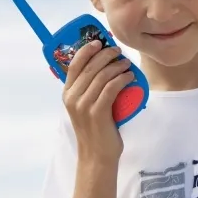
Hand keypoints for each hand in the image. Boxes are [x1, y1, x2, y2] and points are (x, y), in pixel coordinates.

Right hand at [62, 40, 135, 163]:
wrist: (96, 155)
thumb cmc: (95, 129)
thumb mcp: (85, 106)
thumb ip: (88, 89)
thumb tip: (103, 66)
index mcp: (67, 94)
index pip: (74, 64)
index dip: (86, 50)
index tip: (99, 42)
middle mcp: (72, 98)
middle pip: (90, 67)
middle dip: (105, 55)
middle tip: (117, 51)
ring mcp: (84, 105)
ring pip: (102, 76)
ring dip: (117, 66)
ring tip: (127, 63)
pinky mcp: (97, 113)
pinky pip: (111, 88)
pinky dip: (122, 78)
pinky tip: (129, 77)